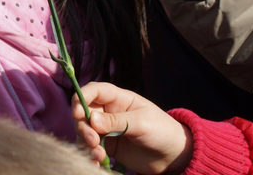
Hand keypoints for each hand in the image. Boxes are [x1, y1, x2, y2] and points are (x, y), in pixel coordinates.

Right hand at [73, 82, 192, 173]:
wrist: (173, 156)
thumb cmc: (162, 131)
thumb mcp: (141, 123)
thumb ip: (116, 121)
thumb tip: (91, 119)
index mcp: (118, 98)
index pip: (93, 91)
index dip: (82, 98)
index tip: (78, 114)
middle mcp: (109, 111)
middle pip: (84, 112)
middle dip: (83, 126)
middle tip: (93, 141)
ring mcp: (107, 129)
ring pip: (85, 131)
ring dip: (87, 142)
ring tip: (99, 155)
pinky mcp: (108, 145)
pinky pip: (91, 147)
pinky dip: (91, 154)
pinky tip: (97, 162)